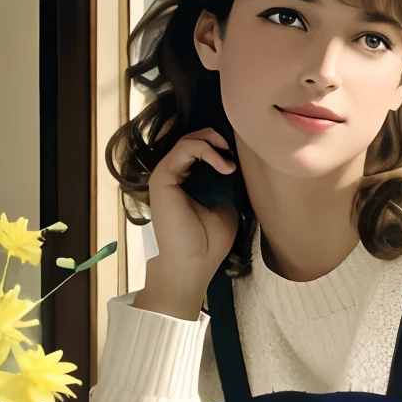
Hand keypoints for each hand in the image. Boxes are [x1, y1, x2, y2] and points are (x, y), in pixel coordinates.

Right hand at [148, 120, 239, 293]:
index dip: (218, 144)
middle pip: (192, 138)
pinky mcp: (162, 177)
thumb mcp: (226, 203)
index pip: (199, 148)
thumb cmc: (210, 241)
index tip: (238, 157)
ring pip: (188, 139)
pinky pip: (185, 148)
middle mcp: (173, 174)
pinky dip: (207, 150)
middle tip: (233, 152)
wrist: (194, 263)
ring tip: (229, 164)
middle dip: (216, 138)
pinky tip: (224, 167)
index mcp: (186, 179)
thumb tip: (238, 161)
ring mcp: (166, 174)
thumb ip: (225, 181)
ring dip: (213, 143)